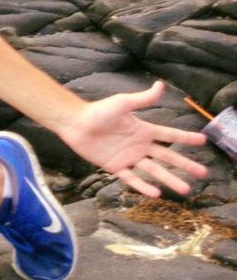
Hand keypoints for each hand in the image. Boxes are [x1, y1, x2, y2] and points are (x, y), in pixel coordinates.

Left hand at [59, 81, 207, 197]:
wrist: (75, 123)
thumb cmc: (98, 111)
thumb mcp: (122, 103)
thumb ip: (142, 99)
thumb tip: (161, 85)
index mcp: (143, 130)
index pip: (169, 135)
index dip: (185, 138)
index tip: (203, 140)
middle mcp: (139, 145)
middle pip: (167, 157)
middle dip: (185, 164)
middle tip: (203, 173)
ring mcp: (128, 157)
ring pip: (153, 171)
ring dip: (169, 179)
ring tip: (185, 190)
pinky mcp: (115, 166)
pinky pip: (132, 179)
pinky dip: (143, 186)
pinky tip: (156, 194)